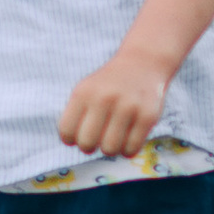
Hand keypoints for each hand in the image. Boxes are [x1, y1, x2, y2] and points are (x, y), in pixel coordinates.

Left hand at [58, 49, 172, 159]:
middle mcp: (104, 98)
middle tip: (96, 140)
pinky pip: (131, 149)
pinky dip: (127, 150)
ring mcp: (127, 107)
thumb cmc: (107, 86)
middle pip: (87, 143)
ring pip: (110, 149)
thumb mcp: (85, 91)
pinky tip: (127, 139)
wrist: (142, 64)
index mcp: (84, 92)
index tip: (79, 134)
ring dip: (110, 149)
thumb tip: (73, 143)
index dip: (71, 139)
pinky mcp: (147, 116)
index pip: (67, 131)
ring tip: (112, 139)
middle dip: (89, 147)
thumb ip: (74, 116)